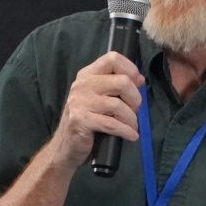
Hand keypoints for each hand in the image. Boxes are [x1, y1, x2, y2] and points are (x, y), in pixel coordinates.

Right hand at [47, 51, 144, 169]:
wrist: (66, 147)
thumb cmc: (88, 121)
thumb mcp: (101, 99)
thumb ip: (117, 87)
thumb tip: (139, 78)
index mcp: (88, 75)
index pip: (112, 58)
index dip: (130, 69)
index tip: (137, 84)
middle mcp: (82, 85)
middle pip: (122, 82)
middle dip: (135, 99)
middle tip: (134, 111)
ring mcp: (79, 102)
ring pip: (118, 105)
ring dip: (131, 119)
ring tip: (132, 126)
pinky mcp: (80, 120)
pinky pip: (112, 124)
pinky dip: (126, 131)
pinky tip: (131, 135)